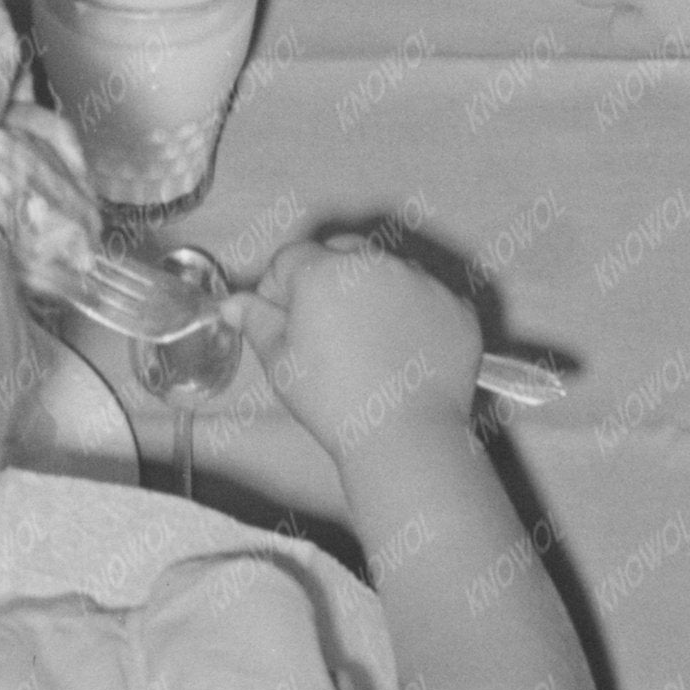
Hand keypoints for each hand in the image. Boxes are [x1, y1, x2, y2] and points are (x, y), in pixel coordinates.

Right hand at [255, 233, 488, 441]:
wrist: (406, 437)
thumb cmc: (333, 401)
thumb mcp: (280, 363)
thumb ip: (256, 321)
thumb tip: (233, 302)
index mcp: (324, 271)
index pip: (290, 258)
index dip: (278, 287)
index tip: (280, 318)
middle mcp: (376, 262)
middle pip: (342, 252)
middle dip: (327, 277)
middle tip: (325, 324)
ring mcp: (422, 282)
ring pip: (387, 271)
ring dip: (373, 292)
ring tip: (369, 340)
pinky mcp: (456, 306)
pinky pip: (427, 298)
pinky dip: (414, 315)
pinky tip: (404, 351)